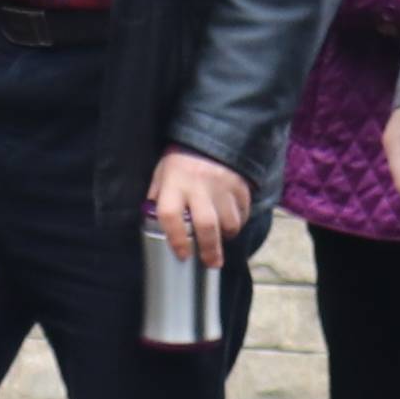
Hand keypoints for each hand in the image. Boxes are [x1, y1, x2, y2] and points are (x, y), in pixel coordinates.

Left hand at [145, 148, 249, 264]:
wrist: (210, 135)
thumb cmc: (180, 162)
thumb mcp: (161, 175)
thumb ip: (159, 199)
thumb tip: (156, 226)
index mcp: (173, 183)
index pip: (170, 215)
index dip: (176, 239)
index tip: (183, 255)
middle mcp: (198, 185)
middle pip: (205, 224)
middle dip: (209, 249)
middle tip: (212, 263)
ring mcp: (222, 185)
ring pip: (229, 221)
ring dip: (226, 235)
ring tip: (222, 240)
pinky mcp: (240, 185)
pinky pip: (243, 212)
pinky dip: (239, 222)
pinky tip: (231, 223)